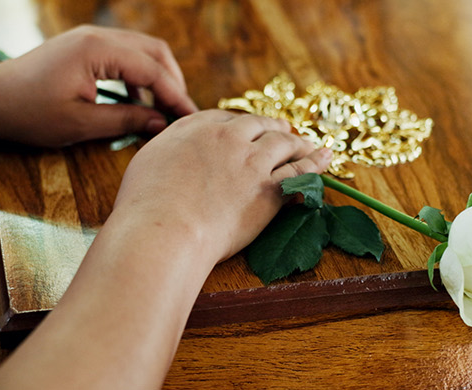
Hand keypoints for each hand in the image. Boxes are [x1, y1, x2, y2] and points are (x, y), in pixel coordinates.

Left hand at [0, 25, 199, 146]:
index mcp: (97, 50)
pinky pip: (122, 55)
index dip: (175, 96)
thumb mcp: (80, 124)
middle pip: (153, 51)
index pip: (152, 70)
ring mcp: (88, 38)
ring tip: (164, 109)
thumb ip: (125, 120)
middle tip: (181, 114)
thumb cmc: (28, 113)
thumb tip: (160, 124)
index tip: (190, 119)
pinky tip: (137, 102)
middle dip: (172, 82)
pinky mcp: (82, 47)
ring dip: (156, 77)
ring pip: (140, 50)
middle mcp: (97, 36)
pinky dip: (137, 76)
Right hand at [110, 110, 332, 263]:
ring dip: (300, 143)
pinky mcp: (269, 189)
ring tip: (310, 145)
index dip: (240, 125)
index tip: (247, 130)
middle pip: (259, 125)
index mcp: (196, 127)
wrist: (163, 229)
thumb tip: (176, 153)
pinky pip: (300, 171)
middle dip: (274, 127)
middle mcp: (227, 136)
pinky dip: (316, 163)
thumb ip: (168, 149)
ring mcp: (251, 161)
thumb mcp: (147, 161)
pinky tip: (326, 158)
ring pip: (285, 143)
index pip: (225, 118)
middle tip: (284, 131)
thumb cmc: (145, 204)